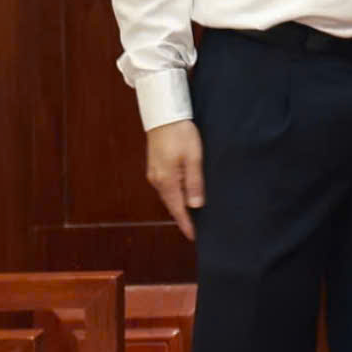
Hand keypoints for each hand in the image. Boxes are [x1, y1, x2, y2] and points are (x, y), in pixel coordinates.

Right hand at [146, 120, 205, 240]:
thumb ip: (194, 182)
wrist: (163, 115)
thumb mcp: (193, 157)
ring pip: (169, 196)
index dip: (186, 224)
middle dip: (183, 217)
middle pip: (172, 204)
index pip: (177, 209)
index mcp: (167, 181)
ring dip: (180, 206)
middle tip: (197, 229)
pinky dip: (176, 194)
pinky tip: (184, 195)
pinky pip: (167, 186)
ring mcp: (155, 174)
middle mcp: (157, 181)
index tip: (194, 237)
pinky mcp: (156, 167)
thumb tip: (195, 206)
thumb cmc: (180, 133)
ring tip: (193, 215)